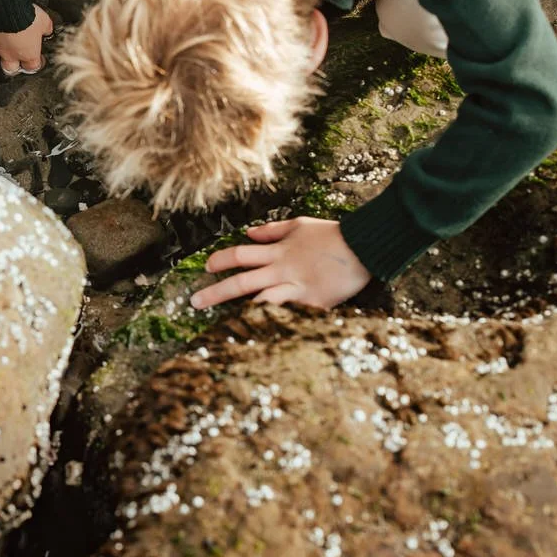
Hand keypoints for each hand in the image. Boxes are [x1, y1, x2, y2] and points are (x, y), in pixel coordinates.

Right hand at [0, 5, 53, 74]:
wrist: (4, 9)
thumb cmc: (25, 17)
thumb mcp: (44, 21)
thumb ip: (46, 28)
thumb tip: (47, 30)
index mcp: (28, 53)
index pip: (32, 67)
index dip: (35, 64)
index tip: (37, 60)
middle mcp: (11, 54)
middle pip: (10, 69)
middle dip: (14, 66)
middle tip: (17, 59)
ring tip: (2, 47)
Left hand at [189, 218, 372, 310]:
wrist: (363, 248)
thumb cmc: (331, 235)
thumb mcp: (299, 225)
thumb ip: (272, 231)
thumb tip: (248, 234)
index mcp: (277, 251)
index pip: (239, 255)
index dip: (220, 260)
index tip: (206, 267)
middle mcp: (281, 269)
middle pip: (241, 281)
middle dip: (215, 293)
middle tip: (194, 302)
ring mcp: (296, 287)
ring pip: (260, 300)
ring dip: (238, 311)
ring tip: (219, 323)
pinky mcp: (312, 303)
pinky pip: (286, 313)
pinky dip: (271, 319)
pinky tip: (254, 331)